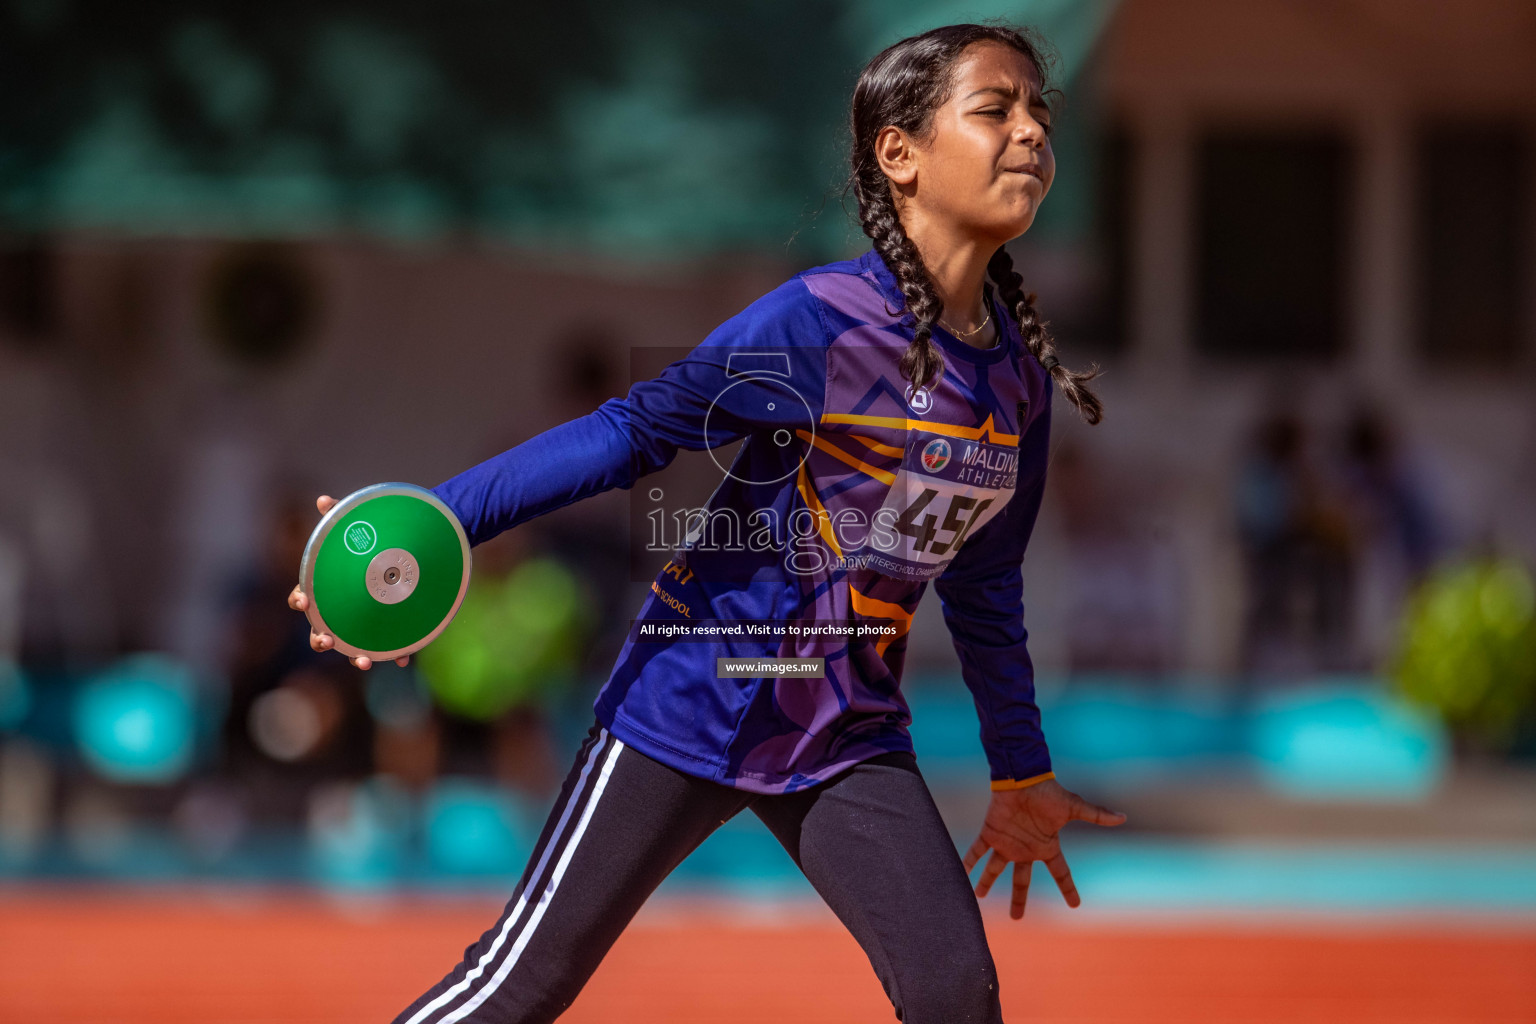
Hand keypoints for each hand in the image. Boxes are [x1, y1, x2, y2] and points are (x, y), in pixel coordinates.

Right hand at [287, 494, 410, 671]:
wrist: (410, 550)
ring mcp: (365, 623)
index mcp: (326, 588)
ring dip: (354, 656)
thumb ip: (339, 513)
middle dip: (320, 639)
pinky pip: (391, 648)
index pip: (304, 597)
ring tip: (361, 660)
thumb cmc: (373, 541)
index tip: (303, 601)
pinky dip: (396, 655)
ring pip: (353, 647)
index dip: (300, 601)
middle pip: (321, 631)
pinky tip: (403, 659)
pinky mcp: (390, 630)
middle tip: (326, 639)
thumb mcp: (357, 525)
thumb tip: (323, 499)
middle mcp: (341, 611)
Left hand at [963, 778, 1124, 919]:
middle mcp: (1025, 848)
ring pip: (995, 868)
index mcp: (1046, 846)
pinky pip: (976, 850)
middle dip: (1018, 898)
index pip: (1060, 872)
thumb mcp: (1074, 808)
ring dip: (986, 881)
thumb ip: (1096, 816)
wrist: (1025, 776)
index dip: (1068, 888)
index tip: (1075, 904)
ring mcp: (1006, 842)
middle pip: (1021, 879)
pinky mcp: (990, 832)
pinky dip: (968, 861)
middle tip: (1016, 917)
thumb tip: (1123, 817)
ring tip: (977, 896)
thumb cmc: (1049, 793)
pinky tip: (960, 873)